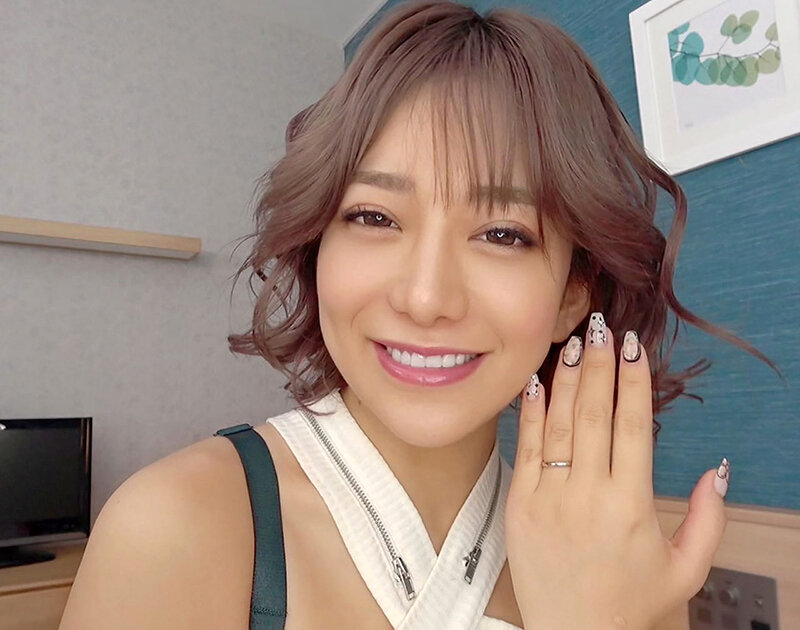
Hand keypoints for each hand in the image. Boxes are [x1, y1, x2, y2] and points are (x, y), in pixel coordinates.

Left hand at [505, 315, 728, 629]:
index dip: (633, 382)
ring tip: (572, 343)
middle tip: (601, 327)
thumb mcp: (684, 570)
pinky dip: (531, 413)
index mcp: (631, 506)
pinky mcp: (520, 505)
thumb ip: (708, 520)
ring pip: (559, 425)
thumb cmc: (627, 604)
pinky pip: (526, 449)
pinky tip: (537, 383)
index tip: (633, 347)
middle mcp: (588, 495)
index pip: (633, 427)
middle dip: (598, 366)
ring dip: (567, 380)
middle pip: (595, 415)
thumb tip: (717, 470)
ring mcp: (548, 498)